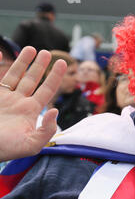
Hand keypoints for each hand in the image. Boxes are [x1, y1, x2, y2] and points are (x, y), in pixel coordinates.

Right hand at [0, 46, 66, 161]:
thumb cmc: (6, 149)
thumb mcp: (31, 145)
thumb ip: (46, 130)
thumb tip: (55, 111)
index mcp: (30, 110)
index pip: (47, 90)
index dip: (55, 76)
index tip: (63, 62)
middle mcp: (18, 101)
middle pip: (32, 79)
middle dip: (40, 66)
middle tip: (47, 52)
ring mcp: (3, 97)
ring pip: (15, 75)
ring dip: (23, 62)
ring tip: (31, 49)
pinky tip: (0, 54)